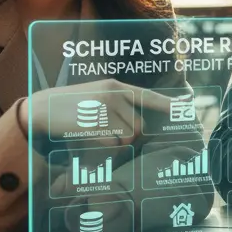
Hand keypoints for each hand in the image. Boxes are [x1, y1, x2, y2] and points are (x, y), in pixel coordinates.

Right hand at [19, 78, 175, 146]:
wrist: (44, 107)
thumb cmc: (74, 103)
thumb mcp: (99, 93)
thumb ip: (120, 102)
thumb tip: (140, 126)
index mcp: (116, 86)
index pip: (148, 96)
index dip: (168, 104)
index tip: (187, 107)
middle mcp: (113, 95)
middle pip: (139, 125)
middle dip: (130, 133)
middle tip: (110, 130)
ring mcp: (103, 109)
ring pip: (128, 135)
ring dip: (118, 140)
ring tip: (99, 130)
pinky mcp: (93, 123)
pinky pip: (113, 142)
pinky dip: (106, 144)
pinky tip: (91, 135)